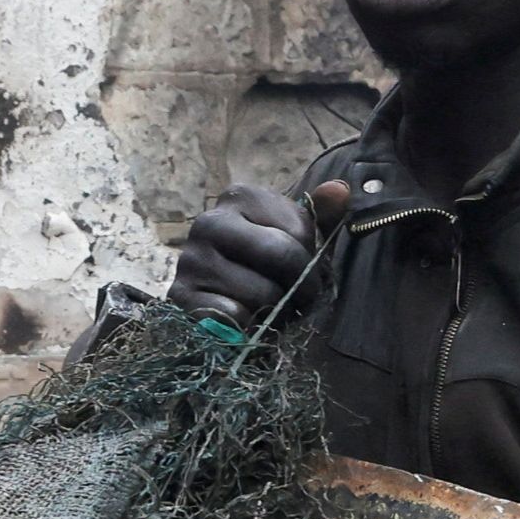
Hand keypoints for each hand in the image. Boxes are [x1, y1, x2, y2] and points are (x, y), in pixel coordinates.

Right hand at [169, 179, 342, 322]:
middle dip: (300, 286)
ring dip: (276, 313)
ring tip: (270, 312)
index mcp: (240, 197)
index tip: (303, 269)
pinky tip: (245, 324)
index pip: (299, 228)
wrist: (226, 316)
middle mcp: (209, 221)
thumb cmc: (268, 273)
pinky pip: (232, 318)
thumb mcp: (298, 242)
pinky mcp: (180, 298)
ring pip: (261, 294)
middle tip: (299, 300)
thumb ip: (320, 216)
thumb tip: (339, 190)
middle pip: (280, 254)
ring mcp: (191, 260)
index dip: (310, 257)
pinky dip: (247, 328)